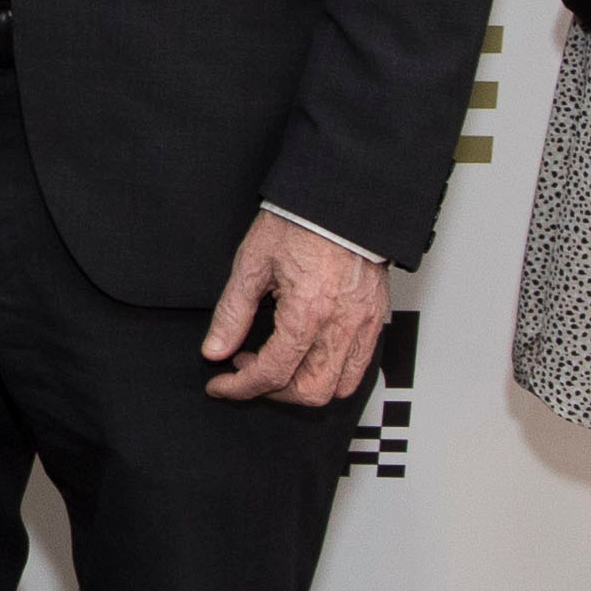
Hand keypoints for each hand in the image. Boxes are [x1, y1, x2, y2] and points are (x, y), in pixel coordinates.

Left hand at [201, 207, 384, 406]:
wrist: (341, 198)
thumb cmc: (300, 220)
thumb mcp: (253, 264)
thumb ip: (232, 313)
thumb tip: (214, 349)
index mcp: (308, 311)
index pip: (272, 373)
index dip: (239, 387)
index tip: (221, 384)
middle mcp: (341, 324)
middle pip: (309, 392)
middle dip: (273, 392)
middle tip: (249, 372)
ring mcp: (364, 324)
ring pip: (339, 386)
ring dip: (304, 386)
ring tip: (279, 364)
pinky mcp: (375, 318)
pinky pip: (359, 365)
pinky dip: (332, 373)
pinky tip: (309, 354)